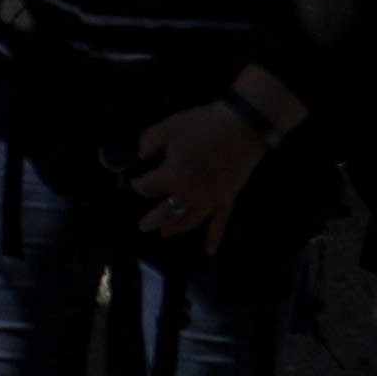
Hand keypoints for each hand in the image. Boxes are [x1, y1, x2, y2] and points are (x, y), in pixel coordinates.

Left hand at [125, 98, 272, 242]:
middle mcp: (189, 194)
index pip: (148, 187)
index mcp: (171, 176)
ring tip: (165, 233)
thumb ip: (148, 141)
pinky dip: (214, 238)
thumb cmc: (202, 125)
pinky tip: (209, 250)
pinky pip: (220, 224)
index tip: (136, 182)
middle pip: (166, 212)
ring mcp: (209, 200)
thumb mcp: (167, 126)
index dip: (139, 185)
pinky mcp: (227, 200)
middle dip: (152, 220)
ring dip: (175, 228)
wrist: (241, 128)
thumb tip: (141, 155)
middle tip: (142, 227)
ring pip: (189, 221)